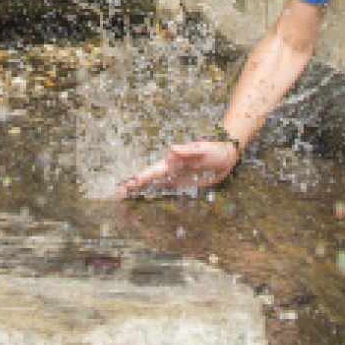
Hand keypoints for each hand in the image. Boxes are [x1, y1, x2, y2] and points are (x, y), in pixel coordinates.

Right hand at [113, 140, 239, 198]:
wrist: (227, 155)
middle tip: (117, 193)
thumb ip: (187, 150)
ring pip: (154, 184)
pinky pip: (166, 188)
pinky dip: (153, 191)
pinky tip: (145, 196)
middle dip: (133, 185)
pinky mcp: (183, 182)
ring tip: (124, 195)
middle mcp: (171, 169)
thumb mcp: (203, 149)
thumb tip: (170, 149)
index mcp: (173, 162)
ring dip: (140, 189)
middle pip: (149, 178)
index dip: (139, 179)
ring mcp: (176, 176)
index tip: (126, 185)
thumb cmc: (215, 150)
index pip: (152, 172)